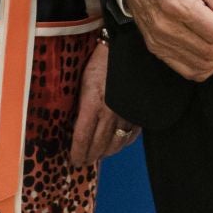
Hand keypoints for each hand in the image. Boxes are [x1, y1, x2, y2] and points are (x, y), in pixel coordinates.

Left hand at [67, 39, 139, 165]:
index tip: (73, 160)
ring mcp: (127, 115)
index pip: (83, 137)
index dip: (77, 152)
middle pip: (99, 145)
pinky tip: (117, 145)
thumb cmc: (101, 60)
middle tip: (83, 162)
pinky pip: (131, 136)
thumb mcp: (83, 80)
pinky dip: (123, 144)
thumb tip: (75, 121)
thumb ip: (80, 103)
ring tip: (97, 156)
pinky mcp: (140, 114)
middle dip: (90, 156)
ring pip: (116, 144)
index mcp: (93, 103)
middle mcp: (111, 113)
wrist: (130, 50)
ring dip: (105, 153)